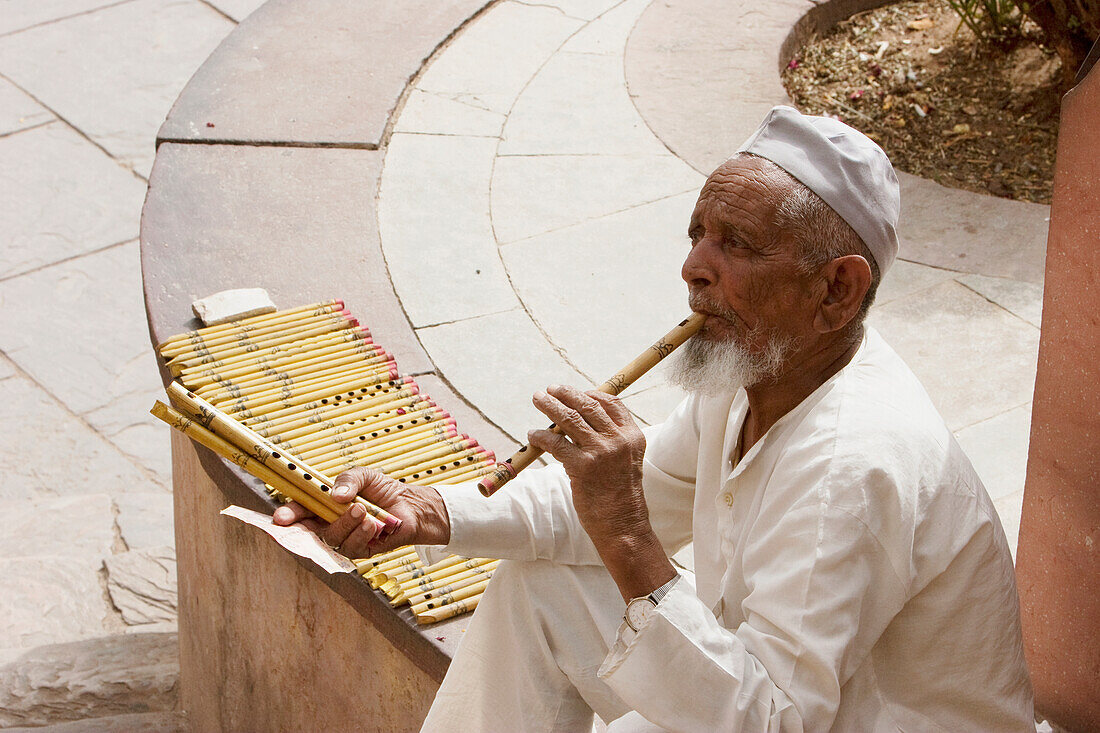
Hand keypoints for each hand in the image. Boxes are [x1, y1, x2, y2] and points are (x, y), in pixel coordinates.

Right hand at [272, 467, 450, 557]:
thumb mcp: (364, 476)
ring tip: (362, 509)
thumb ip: (348, 479)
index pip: (300, 511)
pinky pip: (352, 547)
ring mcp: (344, 538)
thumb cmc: (383, 490)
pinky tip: (373, 525)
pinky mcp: (360, 551)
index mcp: (325, 505)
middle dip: (305, 527)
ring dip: (345, 523)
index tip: (279, 518)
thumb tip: (335, 495)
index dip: (287, 515)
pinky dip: (362, 533)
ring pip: (331, 538)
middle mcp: (330, 523)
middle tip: (310, 518)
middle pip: (307, 530)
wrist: (410, 506)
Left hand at [527, 385, 649, 543]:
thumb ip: (611, 439)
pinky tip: (533, 434)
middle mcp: (618, 440)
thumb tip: (581, 419)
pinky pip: (556, 443)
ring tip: (538, 399)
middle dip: (565, 394)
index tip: (575, 392)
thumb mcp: (625, 461)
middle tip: (549, 389)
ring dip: (550, 406)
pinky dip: (541, 436)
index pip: (612, 403)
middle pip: (587, 406)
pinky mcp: (582, 467)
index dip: (591, 394)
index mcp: (633, 436)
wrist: (623, 525)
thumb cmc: (620, 495)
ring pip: (569, 419)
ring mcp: (600, 452)